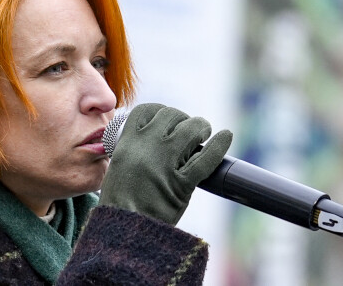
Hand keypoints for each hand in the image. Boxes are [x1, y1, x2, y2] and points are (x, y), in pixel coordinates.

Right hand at [98, 103, 232, 224]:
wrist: (124, 233)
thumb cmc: (120, 203)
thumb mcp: (118, 167)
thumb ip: (133, 150)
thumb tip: (154, 137)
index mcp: (126, 143)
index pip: (147, 110)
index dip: (161, 111)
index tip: (167, 119)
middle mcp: (146, 148)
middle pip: (171, 115)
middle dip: (183, 119)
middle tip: (188, 129)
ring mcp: (165, 164)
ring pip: (191, 129)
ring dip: (200, 127)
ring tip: (203, 133)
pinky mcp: (182, 184)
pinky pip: (207, 158)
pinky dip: (219, 146)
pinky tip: (225, 137)